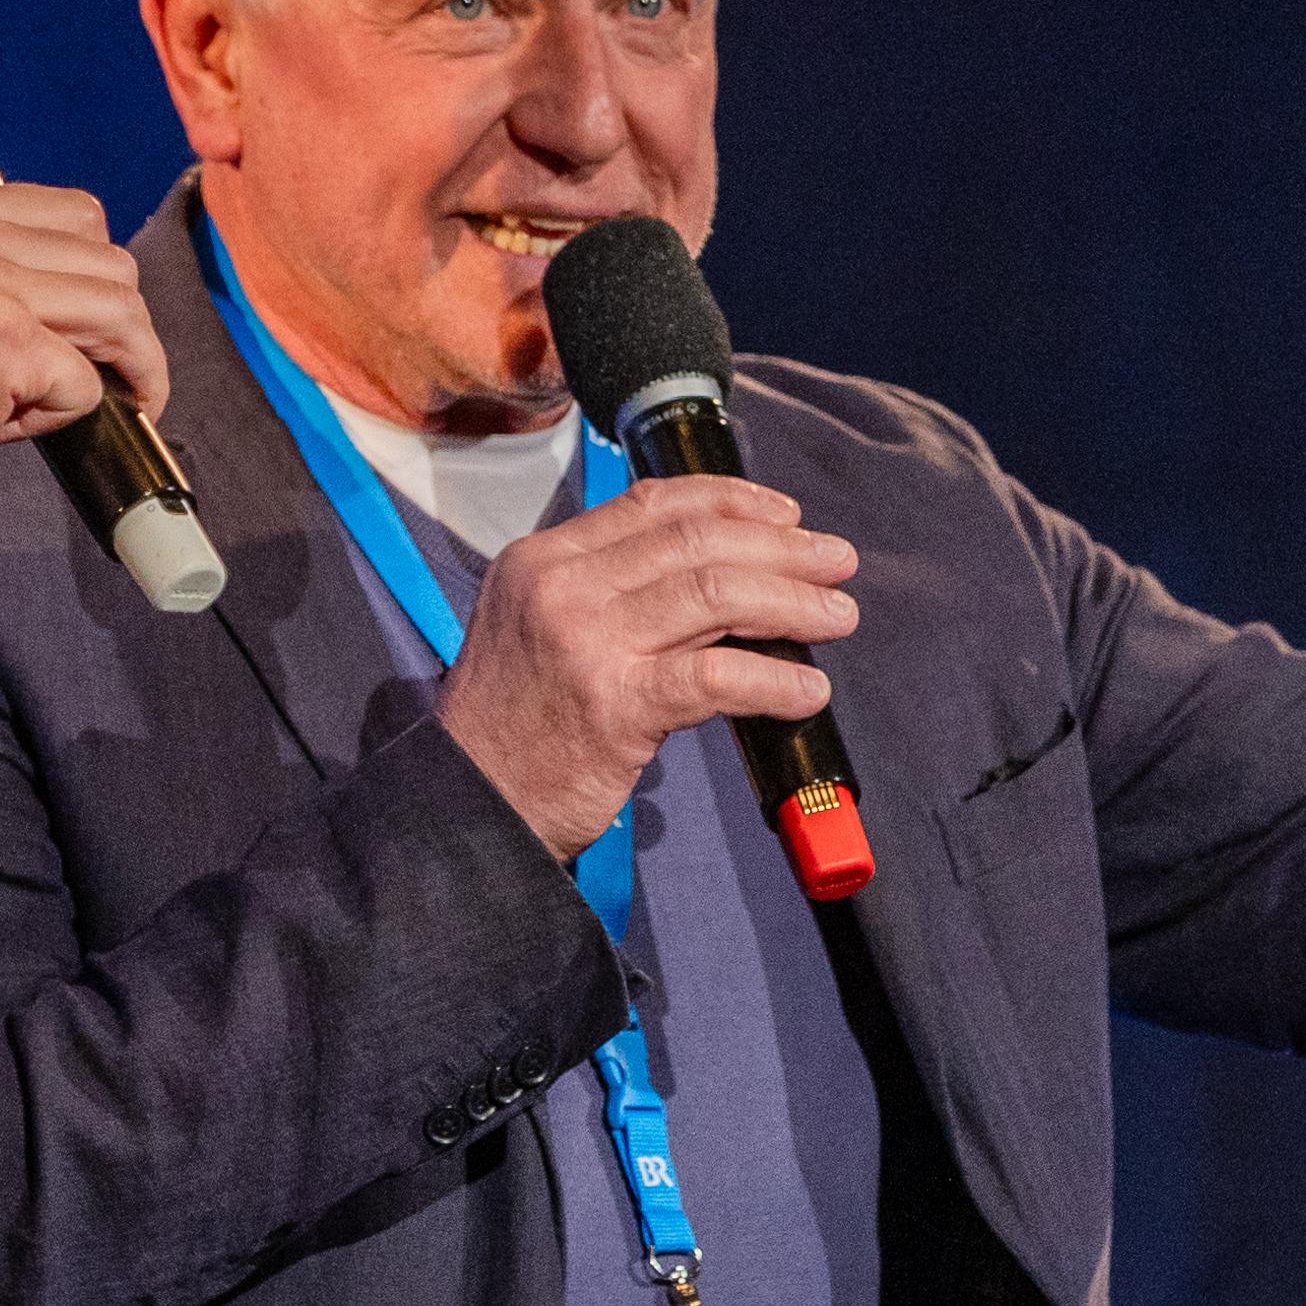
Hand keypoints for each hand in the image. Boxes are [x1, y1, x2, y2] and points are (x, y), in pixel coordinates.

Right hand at [0, 181, 171, 535]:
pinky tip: (11, 425)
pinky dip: (64, 416)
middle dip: (122, 329)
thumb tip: (91, 302)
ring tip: (66, 404)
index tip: (94, 326)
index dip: (98, 276)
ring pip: (119, 314)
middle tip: (104, 378)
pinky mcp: (2, 341)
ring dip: (115, 371)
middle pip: (112, 262)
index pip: (78, 214)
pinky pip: (87, 383)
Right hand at [438, 478, 863, 856]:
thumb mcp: (537, 626)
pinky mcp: (616, 704)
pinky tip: (807, 690)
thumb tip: (719, 575)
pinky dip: (775, 680)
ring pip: (716, 595)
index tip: (786, 513)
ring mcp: (587, 642)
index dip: (732, 500)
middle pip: (696, 542)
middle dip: (782, 547)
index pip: (652, 503)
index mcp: (542, 558)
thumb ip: (608, 591)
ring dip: (793, 602)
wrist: (467, 804)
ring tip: (838, 615)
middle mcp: (561, 587)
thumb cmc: (515, 725)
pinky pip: (717, 676)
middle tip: (836, 561)